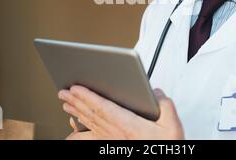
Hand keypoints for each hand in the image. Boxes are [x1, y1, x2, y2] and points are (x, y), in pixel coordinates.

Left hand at [58, 86, 183, 139]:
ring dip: (75, 113)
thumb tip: (156, 92)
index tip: (76, 88)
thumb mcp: (172, 127)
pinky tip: (71, 134)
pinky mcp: (112, 145)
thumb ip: (165, 106)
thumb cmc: (164, 147)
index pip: (102, 107)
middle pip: (91, 114)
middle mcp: (116, 134)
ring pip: (89, 125)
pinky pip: (91, 139)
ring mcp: (112, 140)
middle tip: (63, 92)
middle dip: (76, 101)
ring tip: (65, 104)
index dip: (87, 96)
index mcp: (128, 126)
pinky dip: (79, 135)